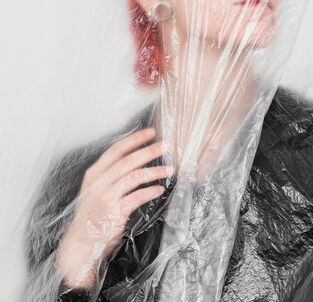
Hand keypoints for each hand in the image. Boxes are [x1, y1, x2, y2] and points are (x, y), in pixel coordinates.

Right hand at [55, 127, 171, 288]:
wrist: (81, 241)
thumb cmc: (93, 213)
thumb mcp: (97, 188)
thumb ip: (112, 174)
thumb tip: (138, 158)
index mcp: (94, 173)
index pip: (116, 150)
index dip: (134, 139)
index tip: (151, 132)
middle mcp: (98, 182)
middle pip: (128, 161)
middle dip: (149, 151)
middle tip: (166, 146)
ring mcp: (105, 196)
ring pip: (134, 177)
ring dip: (154, 171)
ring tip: (169, 169)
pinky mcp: (113, 212)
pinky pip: (136, 197)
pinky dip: (150, 192)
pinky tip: (160, 189)